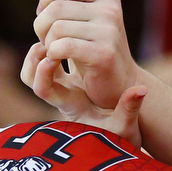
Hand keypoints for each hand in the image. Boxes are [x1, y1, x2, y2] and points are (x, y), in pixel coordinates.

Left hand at [22, 41, 145, 145]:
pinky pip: (46, 62)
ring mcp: (61, 88)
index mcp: (70, 107)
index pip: (43, 90)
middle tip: (47, 39)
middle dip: (33, 58)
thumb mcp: (125, 125)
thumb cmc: (119, 133)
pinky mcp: (64, 80)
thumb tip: (141, 90)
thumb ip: (130, 108)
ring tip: (53, 34)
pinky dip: (51, 47)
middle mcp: (61, 96)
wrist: (114, 136)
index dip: (41, 73)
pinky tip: (65, 35)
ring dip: (39, 50)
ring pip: (34, 70)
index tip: (51, 57)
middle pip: (31, 78)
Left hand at [31, 0, 139, 111]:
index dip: (47, 0)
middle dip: (41, 25)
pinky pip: (62, 47)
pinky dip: (51, 54)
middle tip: (45, 40)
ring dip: (46, 43)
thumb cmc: (96, 50)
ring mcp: (109, 31)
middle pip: (56, 8)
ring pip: (56, 28)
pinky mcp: (103, 54)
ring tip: (52, 52)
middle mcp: (111, 10)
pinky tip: (54, 60)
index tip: (45, 18)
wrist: (118, 86)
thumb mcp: (87, 18)